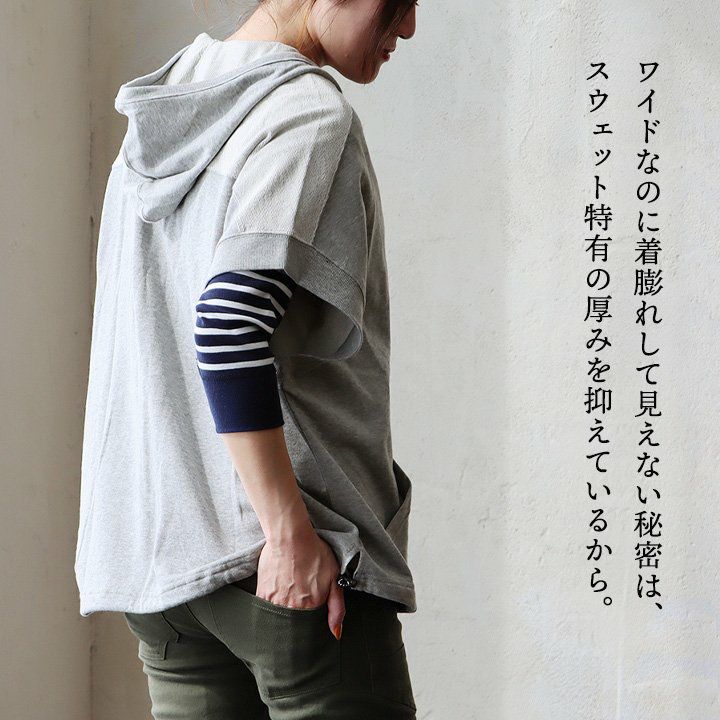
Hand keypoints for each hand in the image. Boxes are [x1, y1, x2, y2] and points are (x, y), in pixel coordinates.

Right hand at [256, 525, 346, 639]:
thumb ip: (337, 608)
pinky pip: (267, 607)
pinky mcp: (262, 593)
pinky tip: (280, 588)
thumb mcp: (335, 578)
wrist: (291, 536)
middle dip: (298, 616)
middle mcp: (291, 608)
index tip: (311, 609)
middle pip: (294, 623)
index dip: (311, 620)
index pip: (310, 627)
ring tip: (291, 590)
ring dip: (285, 609)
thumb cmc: (315, 552)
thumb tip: (336, 634)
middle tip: (300, 594)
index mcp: (311, 607)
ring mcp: (275, 602)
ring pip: (280, 616)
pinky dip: (274, 602)